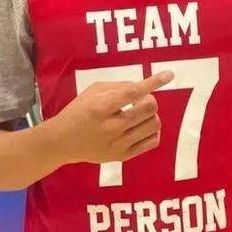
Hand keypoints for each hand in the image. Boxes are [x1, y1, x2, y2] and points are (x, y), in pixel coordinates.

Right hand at [53, 71, 173, 165]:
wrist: (62, 142)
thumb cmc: (79, 111)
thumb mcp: (93, 91)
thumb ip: (118, 86)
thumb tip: (143, 87)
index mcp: (101, 107)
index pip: (133, 93)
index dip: (153, 82)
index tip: (169, 74)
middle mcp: (111, 127)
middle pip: (149, 109)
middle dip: (150, 99)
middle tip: (140, 99)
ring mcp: (118, 144)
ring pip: (154, 125)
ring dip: (151, 115)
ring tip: (138, 113)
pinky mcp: (123, 156)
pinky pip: (152, 141)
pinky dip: (152, 130)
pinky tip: (141, 126)